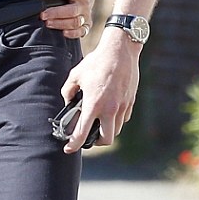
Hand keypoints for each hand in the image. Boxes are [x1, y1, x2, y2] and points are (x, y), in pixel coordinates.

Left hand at [38, 0, 94, 39]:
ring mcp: (87, 16)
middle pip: (71, 10)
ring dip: (60, 23)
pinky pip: (81, 32)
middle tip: (42, 15)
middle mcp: (86, 4)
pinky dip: (73, 33)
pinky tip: (63, 33)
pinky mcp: (86, 26)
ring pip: (74, 22)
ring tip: (47, 23)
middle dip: (55, 12)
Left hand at [59, 29, 139, 152]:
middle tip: (89, 137)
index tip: (68, 149)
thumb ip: (68, 91)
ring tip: (98, 124)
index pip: (83, 132)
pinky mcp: (130, 101)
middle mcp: (110, 109)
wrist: (121, 50)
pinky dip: (116, 120)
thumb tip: (68, 102)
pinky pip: (123, 118)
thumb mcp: (75, 75)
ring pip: (117, 129)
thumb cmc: (97, 62)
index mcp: (94, 104)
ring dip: (107, 131)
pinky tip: (109, 112)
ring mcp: (122, 106)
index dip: (74, 145)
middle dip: (96, 142)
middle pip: (106, 139)